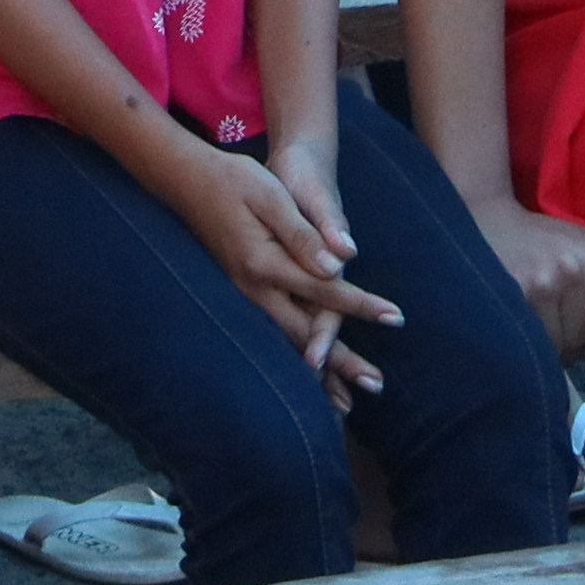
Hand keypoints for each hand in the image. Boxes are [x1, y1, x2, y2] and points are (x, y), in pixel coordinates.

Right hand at [157, 137, 399, 377]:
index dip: (363, 305)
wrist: (188, 181)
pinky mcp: (244, 293)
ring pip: (287, 342)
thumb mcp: (271, 196)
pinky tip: (310, 376)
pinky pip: (274, 336)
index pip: (325, 290)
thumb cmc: (234, 181)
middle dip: (342, 362)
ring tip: (346, 403)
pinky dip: (295, 358)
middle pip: (305, 333)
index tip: (396, 318)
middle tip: (377, 385)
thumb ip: (303, 235)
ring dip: (319, 372)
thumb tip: (338, 268)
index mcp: (265, 263)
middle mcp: (254, 288)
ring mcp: (246, 294)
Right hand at [466, 191, 584, 355]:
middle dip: (573, 345)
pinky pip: (533, 341)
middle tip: (556, 328)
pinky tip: (524, 327)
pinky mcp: (514, 294)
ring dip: (550, 348)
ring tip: (539, 327)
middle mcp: (570, 270)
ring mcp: (540, 284)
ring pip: (558, 347)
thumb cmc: (542, 238)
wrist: (488, 220)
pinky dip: (530, 342)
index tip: (584, 333)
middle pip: (583, 341)